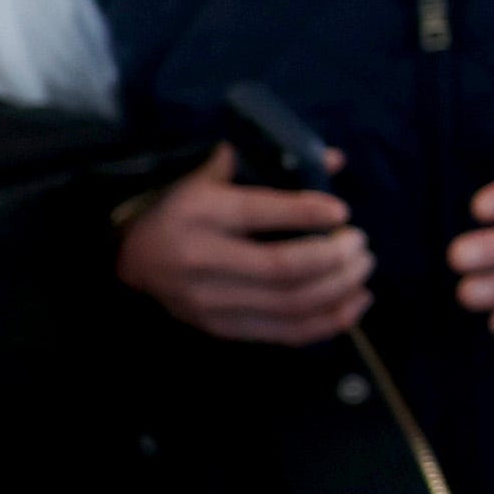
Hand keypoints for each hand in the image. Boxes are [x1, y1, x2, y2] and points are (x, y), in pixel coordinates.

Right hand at [116, 146, 373, 346]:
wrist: (130, 255)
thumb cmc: (183, 206)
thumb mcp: (212, 174)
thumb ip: (270, 164)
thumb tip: (334, 160)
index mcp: (200, 212)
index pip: (258, 215)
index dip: (307, 213)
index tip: (342, 212)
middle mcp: (202, 260)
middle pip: (282, 269)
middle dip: (333, 258)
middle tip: (360, 244)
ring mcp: (209, 301)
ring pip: (289, 306)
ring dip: (338, 290)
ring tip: (363, 269)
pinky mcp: (220, 328)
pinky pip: (284, 334)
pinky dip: (328, 322)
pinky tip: (355, 304)